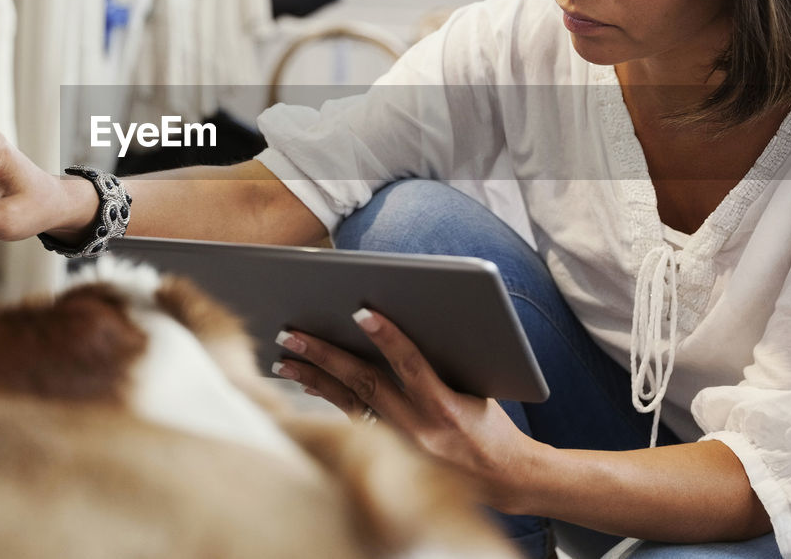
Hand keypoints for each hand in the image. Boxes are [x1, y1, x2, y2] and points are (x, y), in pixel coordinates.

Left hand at [272, 309, 535, 505]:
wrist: (505, 479)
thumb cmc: (492, 424)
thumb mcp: (476, 389)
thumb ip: (441, 363)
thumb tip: (392, 327)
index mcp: (447, 410)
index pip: (411, 366)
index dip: (387, 338)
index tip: (361, 312)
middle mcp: (418, 432)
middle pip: (364, 385)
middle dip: (325, 356)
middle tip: (291, 333)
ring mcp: (399, 448)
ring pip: (348, 405)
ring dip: (314, 379)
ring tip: (284, 359)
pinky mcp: (389, 456)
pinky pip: (350, 421)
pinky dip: (328, 398)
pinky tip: (306, 382)